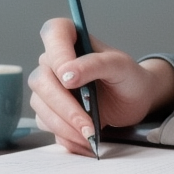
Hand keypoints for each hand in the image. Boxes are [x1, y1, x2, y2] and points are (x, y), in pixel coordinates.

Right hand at [27, 17, 173, 155]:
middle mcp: (54, 61)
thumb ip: (96, 64)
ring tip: (90, 135)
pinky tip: (85, 141)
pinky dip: (66, 136)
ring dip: (64, 124)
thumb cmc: (128, 77)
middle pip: (41, 79)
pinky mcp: (49, 111)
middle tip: (87, 124)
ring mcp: (49, 87)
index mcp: (72, 39)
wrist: (133, 101)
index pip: (53, 33)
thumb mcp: (121, 66)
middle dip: (64, 106)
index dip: (57, 54)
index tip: (70, 78)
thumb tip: (66, 73)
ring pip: (40, 105)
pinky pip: (47, 125)